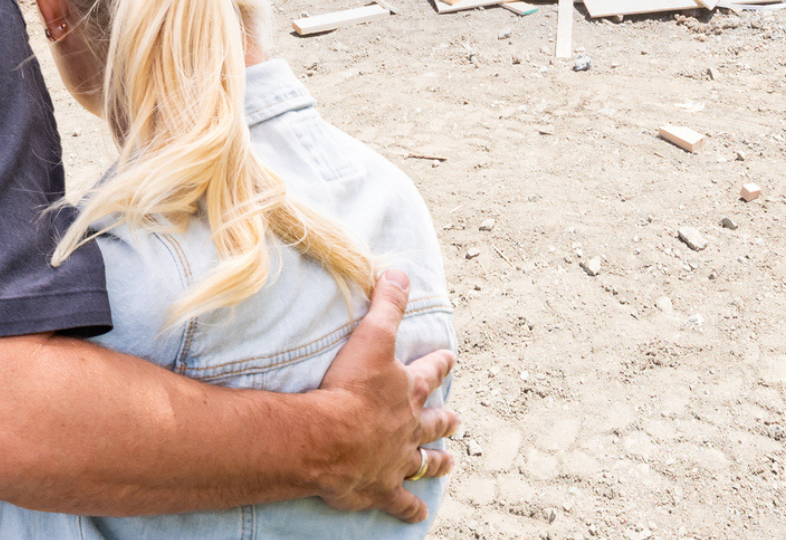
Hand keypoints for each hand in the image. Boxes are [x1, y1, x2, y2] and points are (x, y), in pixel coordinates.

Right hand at [311, 270, 459, 521]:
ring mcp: (397, 461)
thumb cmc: (349, 387)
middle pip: (434, 422)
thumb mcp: (371, 336)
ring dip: (437, 461)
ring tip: (449, 462)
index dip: (440, 362)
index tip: (451, 357)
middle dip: (445, 419)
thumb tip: (400, 271)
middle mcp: (408, 427)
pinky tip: (420, 514)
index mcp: (407, 390)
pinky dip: (410, 508)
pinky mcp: (381, 489)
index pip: (429, 371)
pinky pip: (401, 502)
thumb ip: (387, 304)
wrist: (329, 438)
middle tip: (456, 419)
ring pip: (424, 462)